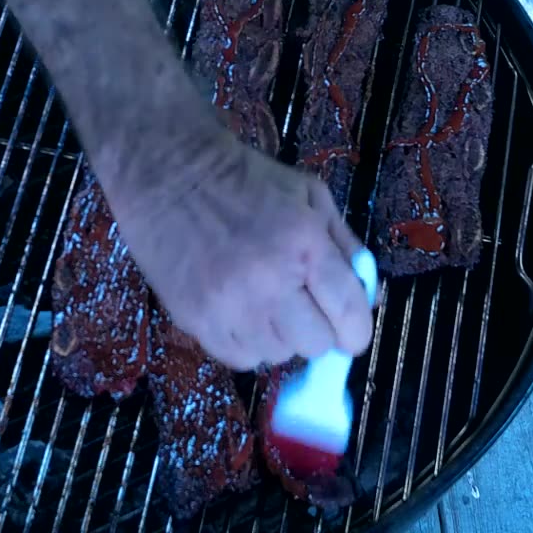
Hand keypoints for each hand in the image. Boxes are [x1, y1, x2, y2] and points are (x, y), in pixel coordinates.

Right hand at [103, 137, 377, 369]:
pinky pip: (239, 359)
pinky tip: (238, 311)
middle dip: (316, 328)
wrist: (167, 174)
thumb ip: (344, 245)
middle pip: (316, 345)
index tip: (348, 326)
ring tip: (262, 301)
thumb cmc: (244, 181)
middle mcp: (269, 281)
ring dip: (279, 335)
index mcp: (303, 244)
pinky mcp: (196, 320)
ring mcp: (229, 306)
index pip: (350, 317)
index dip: (355, 329)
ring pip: (277, 355)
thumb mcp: (308, 195)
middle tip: (299, 303)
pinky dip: (246, 342)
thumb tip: (365, 296)